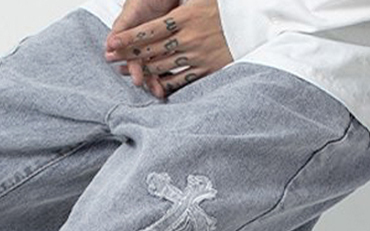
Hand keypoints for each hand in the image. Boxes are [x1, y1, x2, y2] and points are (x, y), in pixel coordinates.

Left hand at [105, 0, 233, 98]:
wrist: (258, 21)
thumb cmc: (228, 5)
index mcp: (188, 15)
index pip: (151, 29)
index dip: (130, 37)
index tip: (112, 42)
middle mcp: (190, 36)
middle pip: (153, 49)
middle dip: (129, 55)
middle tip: (111, 58)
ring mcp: (198, 54)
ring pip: (163, 66)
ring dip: (142, 70)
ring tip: (125, 71)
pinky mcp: (207, 69)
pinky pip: (180, 80)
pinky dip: (163, 83)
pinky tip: (151, 85)